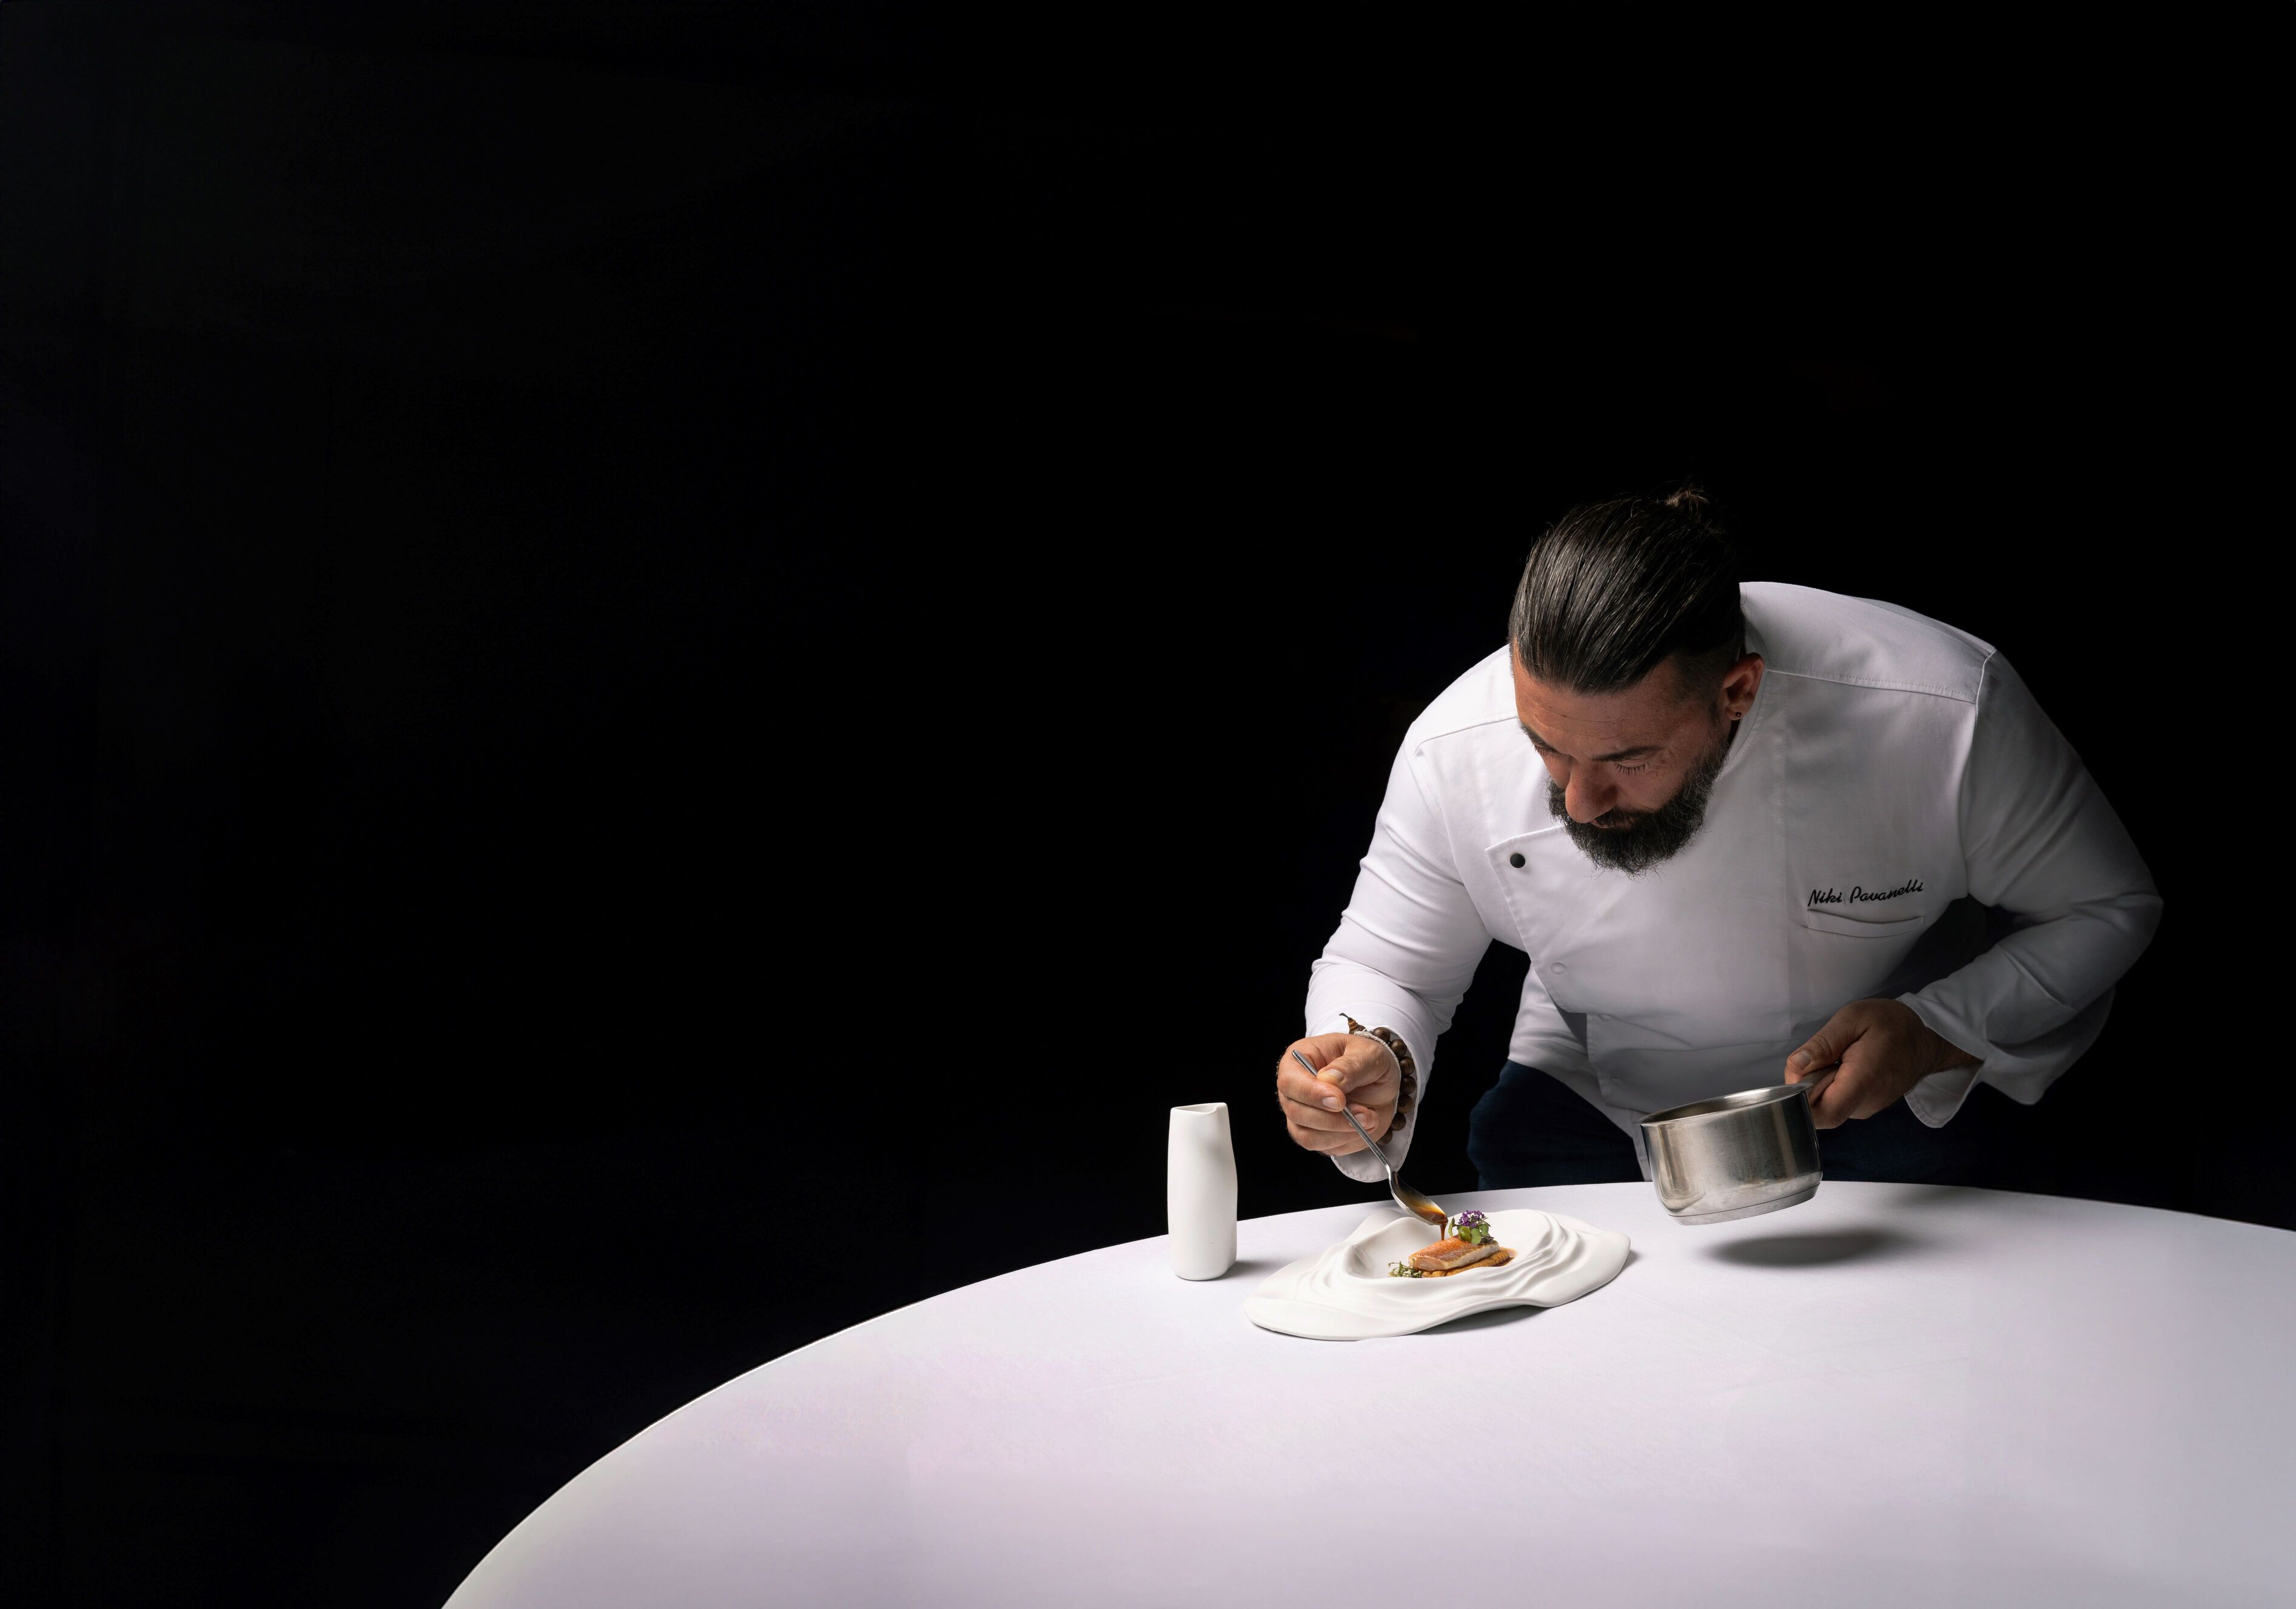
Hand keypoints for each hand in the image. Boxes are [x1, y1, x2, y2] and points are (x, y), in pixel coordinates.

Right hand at [1275, 1033, 1399, 1154]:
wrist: (1383, 1081)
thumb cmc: (1369, 1060)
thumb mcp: (1369, 1054)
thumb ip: (1350, 1066)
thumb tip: (1328, 1080)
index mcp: (1299, 1060)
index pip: (1290, 1082)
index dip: (1313, 1094)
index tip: (1340, 1101)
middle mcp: (1295, 1089)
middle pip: (1296, 1112)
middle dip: (1333, 1119)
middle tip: (1364, 1114)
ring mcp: (1302, 1114)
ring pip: (1307, 1136)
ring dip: (1341, 1133)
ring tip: (1368, 1119)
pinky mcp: (1316, 1134)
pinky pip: (1323, 1147)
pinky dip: (1347, 1141)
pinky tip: (1363, 1127)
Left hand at [1784, 999, 1979, 1128]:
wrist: (1925, 1039)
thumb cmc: (1891, 1025)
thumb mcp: (1853, 1018)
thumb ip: (1822, 1044)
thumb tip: (1795, 1067)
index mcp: (1863, 1081)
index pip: (1823, 1114)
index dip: (1799, 1102)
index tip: (1800, 1075)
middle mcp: (1865, 1103)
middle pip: (1819, 1109)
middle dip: (1808, 1084)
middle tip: (1824, 1055)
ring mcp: (1866, 1108)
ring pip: (1826, 1105)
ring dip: (1821, 1082)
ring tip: (1839, 1058)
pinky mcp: (1865, 1106)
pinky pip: (1837, 1101)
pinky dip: (1832, 1084)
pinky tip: (1845, 1066)